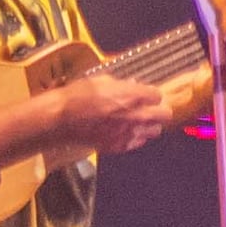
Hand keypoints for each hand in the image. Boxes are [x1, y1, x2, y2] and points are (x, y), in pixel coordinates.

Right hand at [55, 71, 185, 155]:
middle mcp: (137, 115)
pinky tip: (126, 131)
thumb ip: (122, 85)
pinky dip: (136, 137)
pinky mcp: (120, 146)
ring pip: (155, 131)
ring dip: (150, 125)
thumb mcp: (101, 81)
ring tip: (139, 121)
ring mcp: (129, 132)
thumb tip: (133, 85)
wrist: (60, 119)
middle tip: (151, 109)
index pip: (158, 95)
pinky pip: (138, 142)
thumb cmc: (78, 96)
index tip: (145, 95)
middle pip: (165, 115)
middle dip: (159, 110)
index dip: (151, 94)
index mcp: (133, 95)